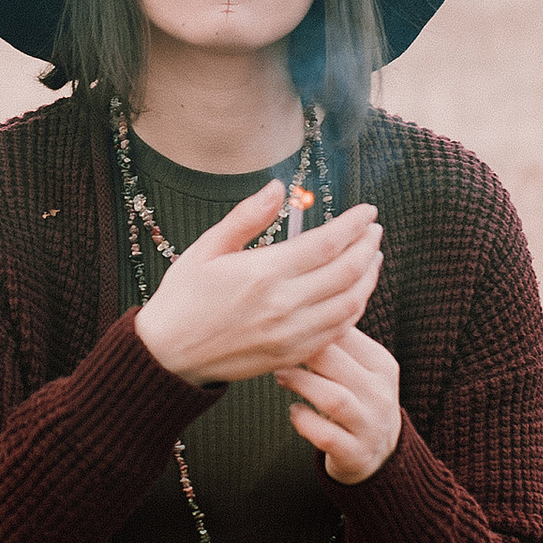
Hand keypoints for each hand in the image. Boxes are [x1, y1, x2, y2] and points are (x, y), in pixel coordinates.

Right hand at [132, 186, 383, 386]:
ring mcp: (291, 334)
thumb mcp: (207, 248)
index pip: (327, 242)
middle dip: (368, 246)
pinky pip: (338, 331)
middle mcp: (283, 304)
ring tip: (372, 257)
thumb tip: (278, 188)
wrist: (168, 354)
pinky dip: (354, 308)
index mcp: (263, 272)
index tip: (368, 211)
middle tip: (374, 230)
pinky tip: (355, 292)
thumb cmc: (183, 297)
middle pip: (347, 272)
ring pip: (350, 303)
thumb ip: (247, 217)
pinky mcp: (292, 355)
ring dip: (368, 278)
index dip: (354, 224)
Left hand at [279, 325, 402, 486]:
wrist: (380, 454)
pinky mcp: (356, 453)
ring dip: (300, 384)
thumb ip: (337, 344)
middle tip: (275, 349)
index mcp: (382, 365)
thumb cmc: (356, 401)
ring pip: (333, 398)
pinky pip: (326, 435)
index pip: (347, 335)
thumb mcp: (358, 370)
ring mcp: (370, 425)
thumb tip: (297, 305)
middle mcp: (381, 394)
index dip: (312, 326)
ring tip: (280, 376)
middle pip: (336, 363)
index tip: (285, 323)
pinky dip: (304, 421)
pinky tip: (294, 411)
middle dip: (300, 353)